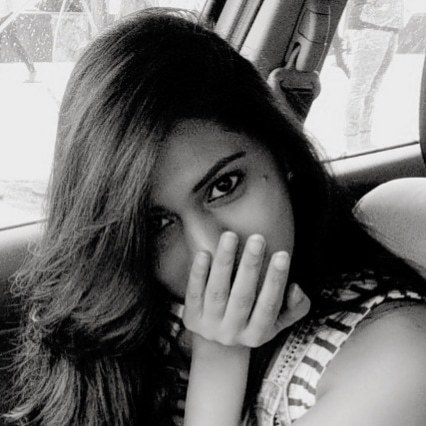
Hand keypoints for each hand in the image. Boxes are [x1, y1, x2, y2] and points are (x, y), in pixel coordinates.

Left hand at [183, 232, 309, 347]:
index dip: (276, 280)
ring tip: (230, 236)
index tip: (282, 254)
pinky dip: (198, 273)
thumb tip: (295, 288)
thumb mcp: (279, 321)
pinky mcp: (191, 318)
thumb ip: (295, 307)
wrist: (218, 348)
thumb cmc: (253, 322)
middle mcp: (232, 333)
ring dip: (224, 262)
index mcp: (257, 335)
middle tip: (257, 238)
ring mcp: (209, 326)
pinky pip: (193, 294)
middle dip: (250, 266)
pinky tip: (204, 253)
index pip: (269, 306)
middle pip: (242, 297)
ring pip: (217, 291)